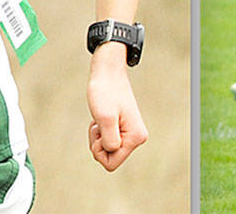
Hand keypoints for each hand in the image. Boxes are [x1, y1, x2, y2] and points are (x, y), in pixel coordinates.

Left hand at [86, 43, 147, 170]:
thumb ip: (109, 141)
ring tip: (100, 119)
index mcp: (136, 137)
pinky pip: (108, 141)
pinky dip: (100, 132)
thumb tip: (112, 151)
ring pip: (108, 150)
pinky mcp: (124, 128)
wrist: (108, 72)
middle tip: (98, 124)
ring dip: (98, 137)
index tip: (99, 131)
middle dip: (98, 144)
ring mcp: (131, 133)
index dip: (99, 150)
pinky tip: (102, 118)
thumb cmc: (105, 92)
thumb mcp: (104, 118)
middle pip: (110, 158)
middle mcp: (137, 137)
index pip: (111, 164)